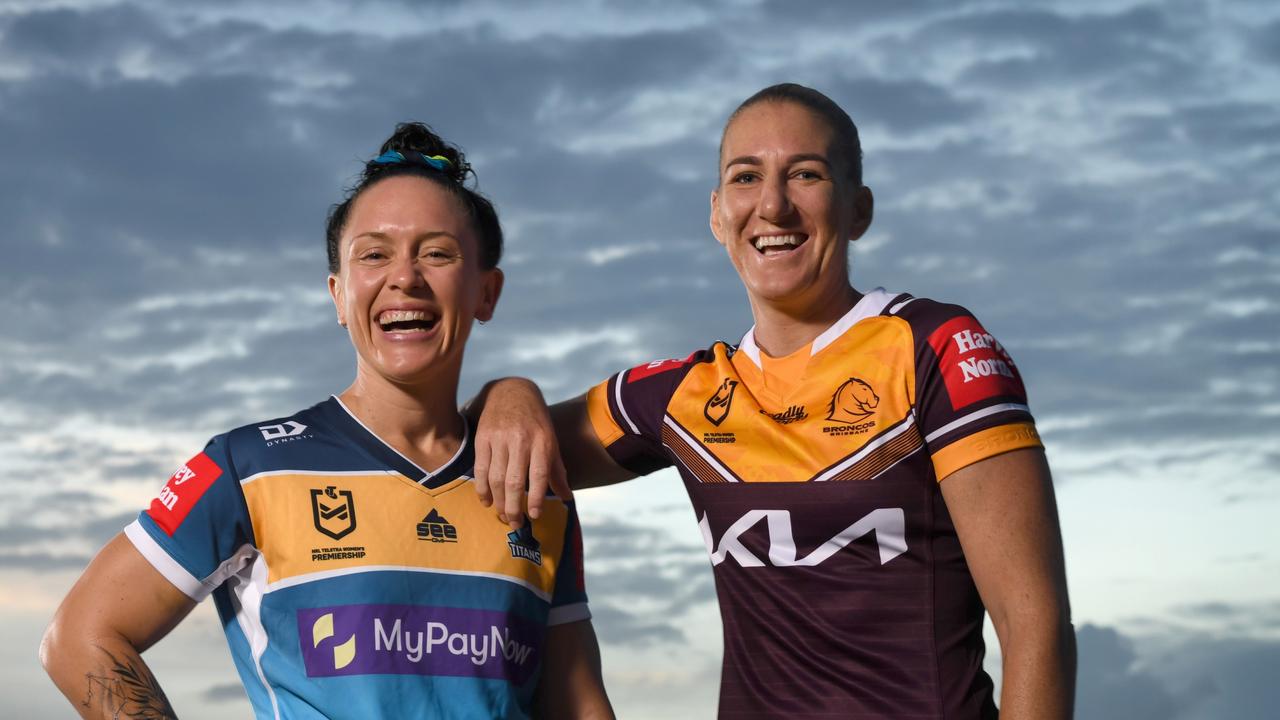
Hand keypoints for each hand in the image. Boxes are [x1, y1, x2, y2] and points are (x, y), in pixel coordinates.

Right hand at [470, 378, 571, 527]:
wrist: (511, 390)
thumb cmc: (535, 420)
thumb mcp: (551, 441)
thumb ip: (557, 470)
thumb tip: (567, 497)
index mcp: (542, 441)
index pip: (539, 476)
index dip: (536, 499)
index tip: (534, 516)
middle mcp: (521, 440)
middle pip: (514, 482)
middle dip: (514, 507)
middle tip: (515, 524)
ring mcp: (499, 438)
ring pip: (495, 478)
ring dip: (499, 502)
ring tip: (503, 515)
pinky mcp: (482, 437)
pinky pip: (480, 468)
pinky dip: (482, 488)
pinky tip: (486, 501)